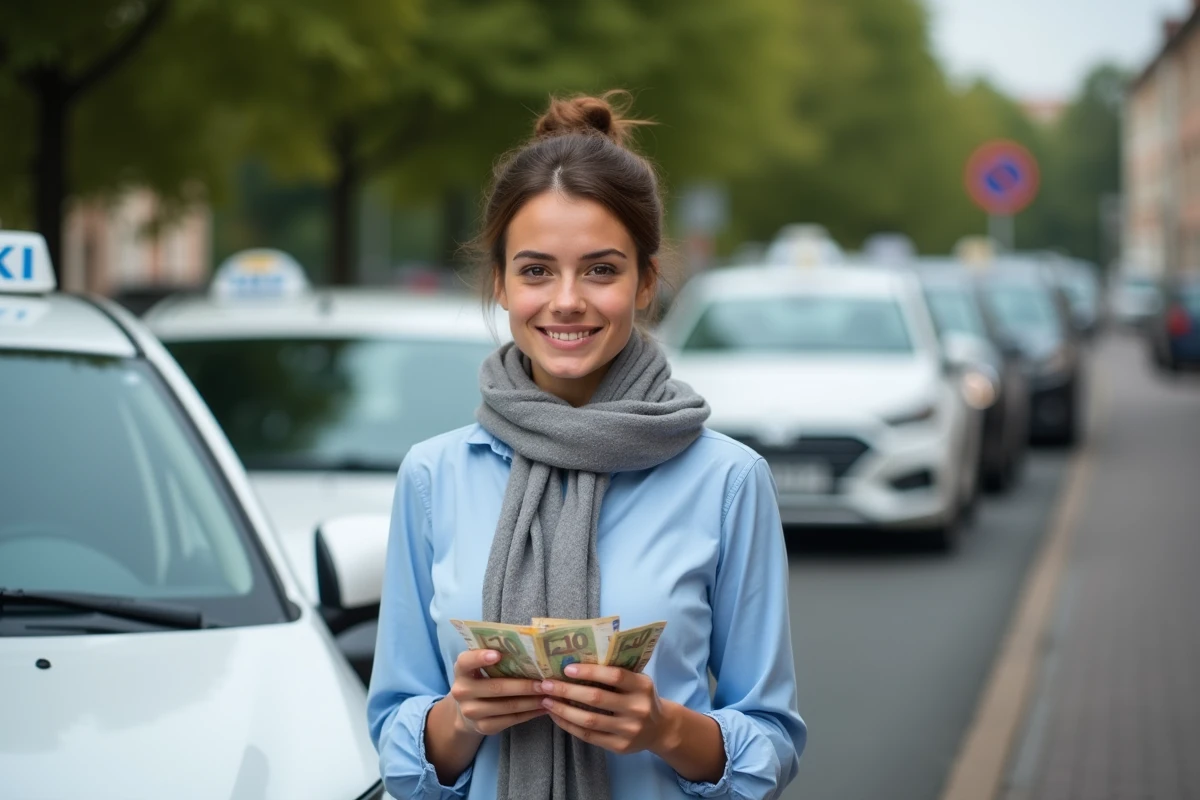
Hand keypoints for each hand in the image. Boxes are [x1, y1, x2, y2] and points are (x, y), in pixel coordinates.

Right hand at [448, 649, 547, 735]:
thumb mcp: (479, 667)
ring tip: (550, 694)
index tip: (498, 654)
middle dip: (524, 685)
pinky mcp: (483, 727)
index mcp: (461, 670)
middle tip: (545, 682)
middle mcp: (462, 692)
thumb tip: (529, 649)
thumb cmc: (481, 679)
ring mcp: (471, 712)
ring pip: (507, 706)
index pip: (466, 662)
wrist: (466, 711)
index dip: (480, 658)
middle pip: (496, 688)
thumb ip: (494, 656)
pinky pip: (511, 720)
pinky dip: (530, 713)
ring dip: (532, 701)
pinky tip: (544, 707)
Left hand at [533, 664, 675, 755]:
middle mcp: (637, 708)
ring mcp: (629, 730)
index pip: (614, 676)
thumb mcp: (638, 681)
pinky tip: (557, 716)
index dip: (589, 671)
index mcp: (642, 686)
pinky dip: (569, 726)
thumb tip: (577, 660)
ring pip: (589, 720)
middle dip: (567, 691)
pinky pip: (589, 736)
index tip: (566, 668)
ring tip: (546, 701)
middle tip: (546, 684)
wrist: (660, 729)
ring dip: (563, 710)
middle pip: (596, 698)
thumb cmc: (641, 697)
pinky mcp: (619, 747)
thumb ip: (616, 672)